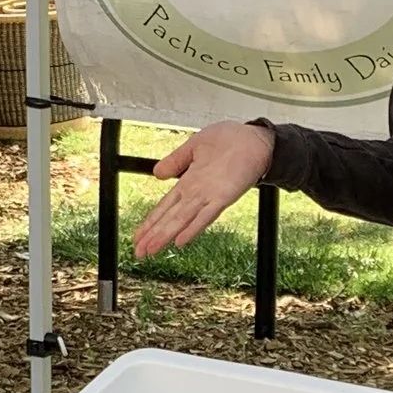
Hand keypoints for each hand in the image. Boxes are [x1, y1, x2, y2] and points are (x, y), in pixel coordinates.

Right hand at [131, 121, 274, 257]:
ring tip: (151, 251)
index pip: (164, 207)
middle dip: (152, 236)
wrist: (255, 139)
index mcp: (188, 182)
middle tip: (138, 253)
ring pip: (182, 220)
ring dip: (165, 236)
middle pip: (169, 218)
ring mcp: (209, 196)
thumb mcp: (194, 146)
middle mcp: (196, 193)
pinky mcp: (224, 196)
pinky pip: (206, 215)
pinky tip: (180, 241)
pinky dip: (192, 229)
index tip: (137, 237)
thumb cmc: (229, 140)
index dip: (150, 222)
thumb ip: (176, 160)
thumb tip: (157, 173)